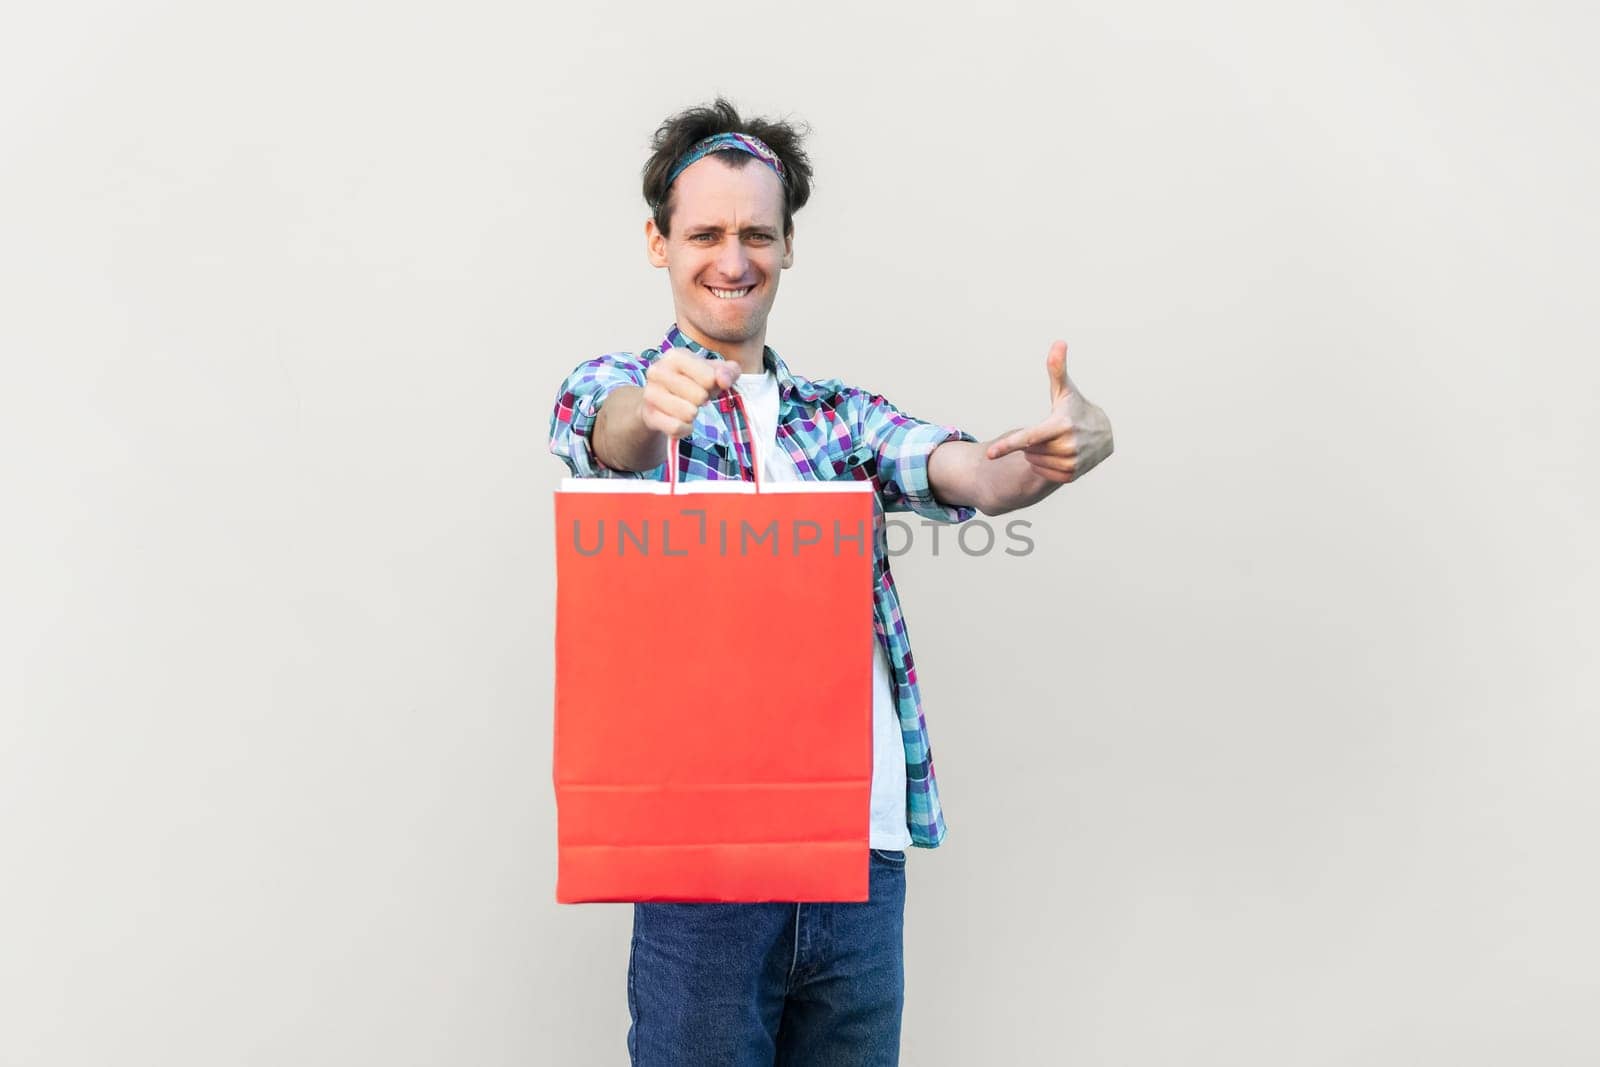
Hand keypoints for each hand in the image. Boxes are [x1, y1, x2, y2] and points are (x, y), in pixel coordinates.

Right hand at [640, 348, 741, 438]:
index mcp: (675, 355)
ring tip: (686, 407)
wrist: (662, 398)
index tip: (706, 383)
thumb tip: (724, 381)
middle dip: (702, 400)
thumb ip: (729, 371)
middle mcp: (657, 371)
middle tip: (694, 397)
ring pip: (688, 413)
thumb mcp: (715, 371)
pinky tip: (680, 420)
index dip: (713, 385)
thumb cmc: (692, 381)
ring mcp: (650, 393)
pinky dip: (684, 428)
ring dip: (692, 415)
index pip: (709, 378)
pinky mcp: (649, 414)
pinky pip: (677, 428)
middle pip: (699, 397)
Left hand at [984, 340, 1112, 482]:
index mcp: (1061, 425)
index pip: (1029, 437)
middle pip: (1029, 450)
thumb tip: (1059, 343)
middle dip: (1032, 443)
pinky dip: (1043, 465)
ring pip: (1035, 462)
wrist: (1104, 433)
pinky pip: (1044, 474)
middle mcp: (1067, 446)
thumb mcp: (1065, 390)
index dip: (1007, 446)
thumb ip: (1057, 369)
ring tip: (1054, 442)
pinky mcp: (1073, 475)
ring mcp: (1071, 462)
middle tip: (1050, 432)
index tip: (989, 454)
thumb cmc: (1076, 409)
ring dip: (1037, 454)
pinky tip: (1055, 455)